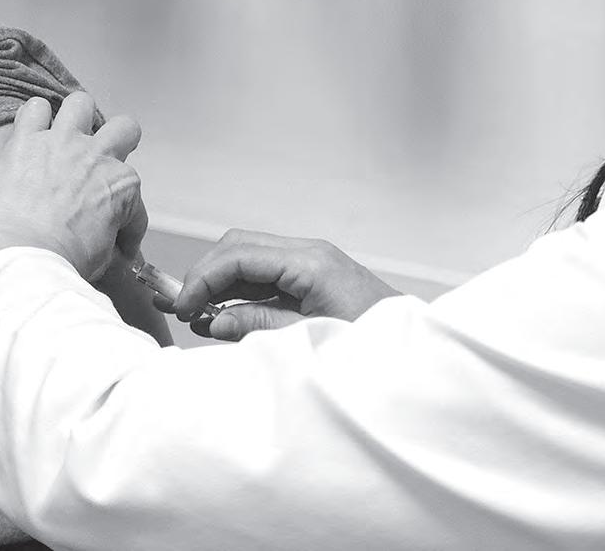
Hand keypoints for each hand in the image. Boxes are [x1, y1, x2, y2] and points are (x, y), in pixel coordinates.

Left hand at [0, 92, 145, 280]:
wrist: (22, 258)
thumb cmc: (61, 262)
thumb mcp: (104, 259)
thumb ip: (110, 242)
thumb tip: (110, 248)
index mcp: (122, 185)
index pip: (133, 201)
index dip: (126, 224)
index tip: (114, 240)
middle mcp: (97, 156)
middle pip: (125, 129)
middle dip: (118, 142)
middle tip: (100, 163)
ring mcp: (62, 143)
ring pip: (81, 104)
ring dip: (77, 117)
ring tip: (66, 135)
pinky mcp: (26, 141)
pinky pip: (33, 110)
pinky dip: (33, 118)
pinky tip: (31, 132)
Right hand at [165, 229, 399, 341]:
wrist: (422, 358)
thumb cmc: (377, 349)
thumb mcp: (310, 341)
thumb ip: (258, 326)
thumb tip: (212, 322)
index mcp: (311, 262)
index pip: (238, 256)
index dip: (203, 279)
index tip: (182, 306)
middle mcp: (309, 253)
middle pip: (239, 247)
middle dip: (205, 275)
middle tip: (182, 308)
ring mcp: (311, 264)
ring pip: (248, 260)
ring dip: (219, 284)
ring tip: (195, 315)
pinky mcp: (313, 279)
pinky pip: (265, 277)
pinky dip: (239, 293)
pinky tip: (221, 316)